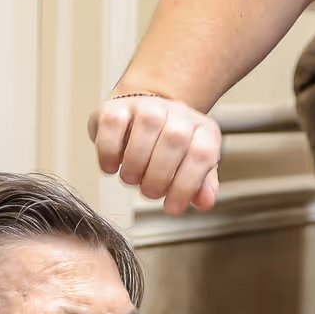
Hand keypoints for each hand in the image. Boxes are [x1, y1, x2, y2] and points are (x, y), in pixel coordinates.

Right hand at [89, 93, 222, 213]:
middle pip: (175, 139)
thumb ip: (200, 186)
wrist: (142, 118)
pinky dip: (109, 152)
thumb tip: (205, 202)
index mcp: (202, 130)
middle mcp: (178, 113)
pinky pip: (113, 124)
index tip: (172, 207)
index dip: (186, 186)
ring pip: (147, 127)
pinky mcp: (116, 107)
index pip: (202, 154)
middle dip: (159, 176)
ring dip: (136, 163)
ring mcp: (147, 106)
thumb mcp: (190, 167)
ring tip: (132, 178)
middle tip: (149, 192)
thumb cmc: (167, 148)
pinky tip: (112, 166)